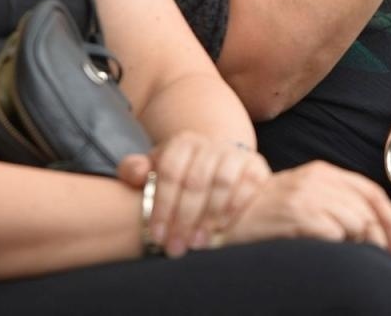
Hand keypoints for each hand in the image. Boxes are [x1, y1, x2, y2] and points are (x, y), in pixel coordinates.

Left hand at [118, 134, 271, 256]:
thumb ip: (135, 170)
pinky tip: (221, 229)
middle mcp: (210, 144)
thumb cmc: (179, 176)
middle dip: (184, 218)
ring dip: (209, 216)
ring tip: (198, 243)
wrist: (216, 165)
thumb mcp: (153, 171)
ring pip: (222, 182)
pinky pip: (249, 186)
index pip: (170, 172)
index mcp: (182, 143)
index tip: (158, 235)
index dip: (163, 206)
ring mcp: (235, 154)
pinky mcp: (256, 166)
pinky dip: (235, 209)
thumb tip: (136, 173)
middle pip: (196, 181)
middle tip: (176, 247)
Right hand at [222, 160, 390, 256]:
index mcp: (322, 172)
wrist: (224, 219)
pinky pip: (333, 234)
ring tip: (340, 255)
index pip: (371, 192)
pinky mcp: (295, 212)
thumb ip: (335, 208)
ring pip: (354, 223)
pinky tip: (323, 252)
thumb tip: (376, 233)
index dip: (390, 221)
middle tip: (374, 259)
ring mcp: (305, 194)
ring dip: (355, 245)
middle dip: (377, 239)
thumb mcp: (303, 201)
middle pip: (367, 210)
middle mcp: (316, 177)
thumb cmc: (266, 217)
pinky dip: (336, 247)